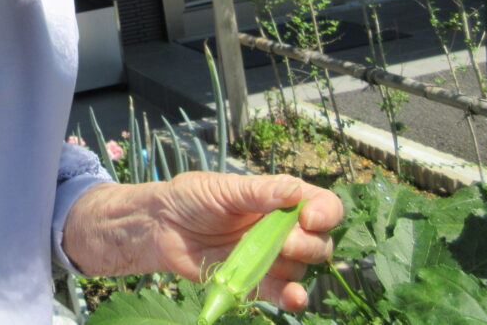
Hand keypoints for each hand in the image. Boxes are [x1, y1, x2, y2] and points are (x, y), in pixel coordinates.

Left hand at [62, 172, 342, 311]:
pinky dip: (291, 298)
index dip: (325, 213)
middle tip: (282, 242)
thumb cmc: (191, 198)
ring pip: (302, 269)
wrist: (162, 227)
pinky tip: (293, 298)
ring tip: (266, 260)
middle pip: (319, 242)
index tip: (308, 219)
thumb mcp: (223, 188)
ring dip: (293, 268)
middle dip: (307, 244)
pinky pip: (282, 294)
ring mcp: (270, 256)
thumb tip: (294, 191)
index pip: (322, 204)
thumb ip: (258, 192)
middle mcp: (281, 228)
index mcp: (279, 199)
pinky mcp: (255, 281)